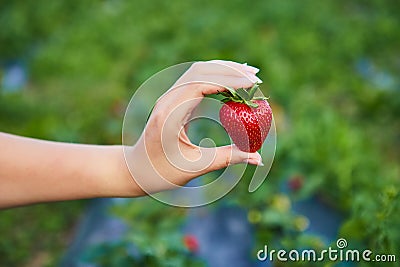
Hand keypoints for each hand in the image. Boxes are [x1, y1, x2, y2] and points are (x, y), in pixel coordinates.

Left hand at [126, 60, 263, 193]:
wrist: (135, 170)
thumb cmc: (162, 172)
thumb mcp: (196, 167)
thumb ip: (228, 158)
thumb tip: (258, 158)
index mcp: (170, 115)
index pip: (201, 84)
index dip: (229, 81)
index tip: (252, 85)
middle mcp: (167, 100)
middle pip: (200, 70)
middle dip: (230, 70)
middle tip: (256, 76)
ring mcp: (168, 98)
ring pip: (197, 71)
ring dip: (223, 70)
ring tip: (248, 75)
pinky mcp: (172, 100)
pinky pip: (195, 80)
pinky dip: (215, 78)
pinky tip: (231, 83)